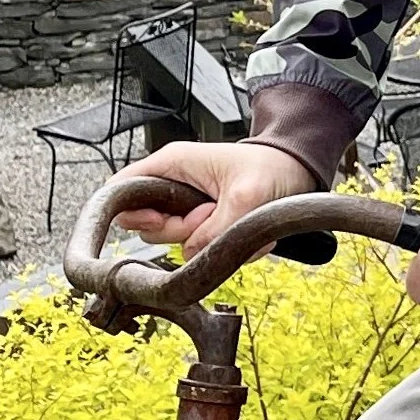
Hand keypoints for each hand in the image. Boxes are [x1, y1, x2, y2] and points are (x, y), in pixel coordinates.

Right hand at [119, 137, 314, 249]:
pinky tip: (241, 225)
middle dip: (180, 230)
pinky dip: (223, 245)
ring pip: (176, 240)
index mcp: (172, 164)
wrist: (297, 171)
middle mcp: (174, 185)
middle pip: (147, 225)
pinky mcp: (204, 222)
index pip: (122, 188)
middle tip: (211, 216)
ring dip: (206, 239)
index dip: (130, 212)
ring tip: (232, 216)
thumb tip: (191, 255)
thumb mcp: (244, 199)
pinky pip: (201, 248)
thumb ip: (213, 232)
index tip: (158, 222)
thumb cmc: (271, 167)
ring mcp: (188, 206)